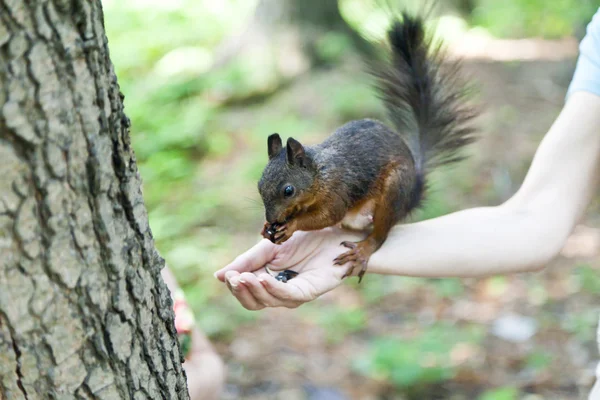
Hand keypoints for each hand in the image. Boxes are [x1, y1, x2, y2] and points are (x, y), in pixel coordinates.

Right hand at [214, 227, 363, 309]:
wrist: (334, 233)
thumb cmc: (305, 238)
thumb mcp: (269, 246)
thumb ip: (247, 260)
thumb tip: (218, 276)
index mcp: (267, 279)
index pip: (245, 291)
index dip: (234, 286)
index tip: (226, 275)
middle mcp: (279, 290)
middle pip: (254, 303)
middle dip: (241, 292)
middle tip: (233, 279)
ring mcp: (293, 294)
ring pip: (268, 301)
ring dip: (254, 290)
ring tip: (244, 278)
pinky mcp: (308, 292)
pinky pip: (286, 295)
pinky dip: (272, 288)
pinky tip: (262, 278)